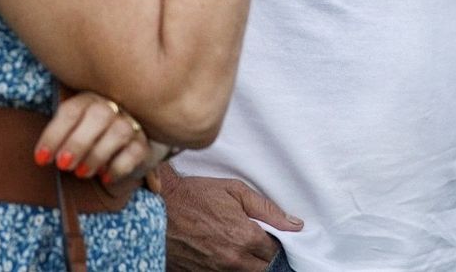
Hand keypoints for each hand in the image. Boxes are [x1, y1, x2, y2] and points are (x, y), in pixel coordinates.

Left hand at [34, 91, 150, 185]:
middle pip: (98, 116)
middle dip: (78, 143)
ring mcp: (131, 124)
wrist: (120, 152)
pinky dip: (118, 167)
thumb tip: (42, 157)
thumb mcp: (70, 134)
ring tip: (81, 173)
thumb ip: (59, 139)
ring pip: (119, 132)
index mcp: (88, 100)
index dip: (54, 134)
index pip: (71, 111)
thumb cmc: (87, 142)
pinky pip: (135, 152)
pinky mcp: (144, 144)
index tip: (41, 159)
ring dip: (97, 155)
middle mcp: (112, 107)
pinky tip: (105, 177)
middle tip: (63, 165)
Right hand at [154, 167, 302, 271]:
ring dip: (249, 265)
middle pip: (264, 269)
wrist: (159, 208)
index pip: (276, 252)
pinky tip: (224, 254)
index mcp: (245, 237)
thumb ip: (268, 210)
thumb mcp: (236, 191)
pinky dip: (229, 268)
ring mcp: (215, 271)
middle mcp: (232, 259)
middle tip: (260, 244)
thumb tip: (295, 225)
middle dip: (266, 258)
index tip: (274, 237)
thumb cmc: (196, 196)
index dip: (278, 244)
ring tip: (240, 247)